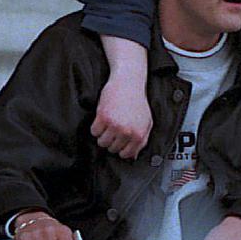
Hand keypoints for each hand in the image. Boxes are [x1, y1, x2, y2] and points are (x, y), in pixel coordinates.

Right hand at [91, 36, 150, 158]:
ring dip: (102, 135)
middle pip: (112, 148)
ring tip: (108, 125)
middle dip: (111, 140)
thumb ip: (141, 140)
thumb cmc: (137, 102)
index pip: (126, 154)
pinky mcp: (103, 117)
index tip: (118, 142)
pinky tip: (102, 119)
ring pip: (101, 142)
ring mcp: (114, 126)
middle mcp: (127, 132)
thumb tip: (133, 156)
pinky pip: (94, 131)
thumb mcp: (146, 123)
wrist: (128, 83)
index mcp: (139, 135)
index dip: (121, 149)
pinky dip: (96, 127)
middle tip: (113, 129)